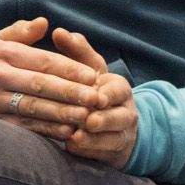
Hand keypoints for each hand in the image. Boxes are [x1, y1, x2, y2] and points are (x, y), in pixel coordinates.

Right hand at [0, 16, 104, 138]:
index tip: (94, 76)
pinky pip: (24, 127)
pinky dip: (46, 130)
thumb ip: (20, 32)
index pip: (43, 61)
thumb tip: (45, 22)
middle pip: (42, 85)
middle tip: (97, 98)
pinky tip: (66, 132)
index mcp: (3, 53)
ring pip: (35, 108)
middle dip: (73, 92)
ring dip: (64, 113)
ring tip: (88, 116)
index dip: (71, 69)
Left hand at [45, 27, 138, 169]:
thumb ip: (77, 51)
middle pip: (120, 116)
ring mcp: (122, 134)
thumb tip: (58, 31)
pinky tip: (71, 147)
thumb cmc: (96, 90)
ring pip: (114, 138)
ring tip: (77, 136)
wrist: (116, 125)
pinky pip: (104, 154)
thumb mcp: (90, 70)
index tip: (97, 96)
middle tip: (88, 120)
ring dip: (95, 138)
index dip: (108, 93)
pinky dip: (89, 151)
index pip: (118, 89)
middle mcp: (125, 111)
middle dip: (104, 118)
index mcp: (119, 88)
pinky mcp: (113, 153)